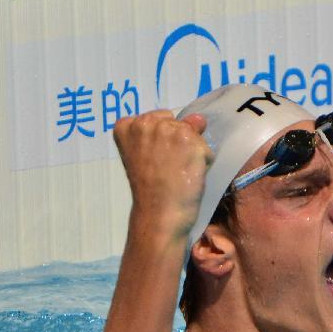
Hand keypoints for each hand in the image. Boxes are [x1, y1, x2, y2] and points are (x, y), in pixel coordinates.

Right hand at [113, 111, 213, 236]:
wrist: (159, 213)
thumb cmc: (151, 190)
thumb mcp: (147, 156)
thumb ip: (167, 132)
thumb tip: (199, 119)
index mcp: (126, 126)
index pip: (159, 119)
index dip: (163, 141)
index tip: (155, 160)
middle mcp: (144, 122)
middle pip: (177, 123)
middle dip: (177, 143)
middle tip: (167, 168)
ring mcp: (167, 129)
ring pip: (193, 134)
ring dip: (192, 152)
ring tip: (178, 172)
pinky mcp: (188, 140)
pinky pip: (206, 148)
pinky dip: (204, 162)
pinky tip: (189, 175)